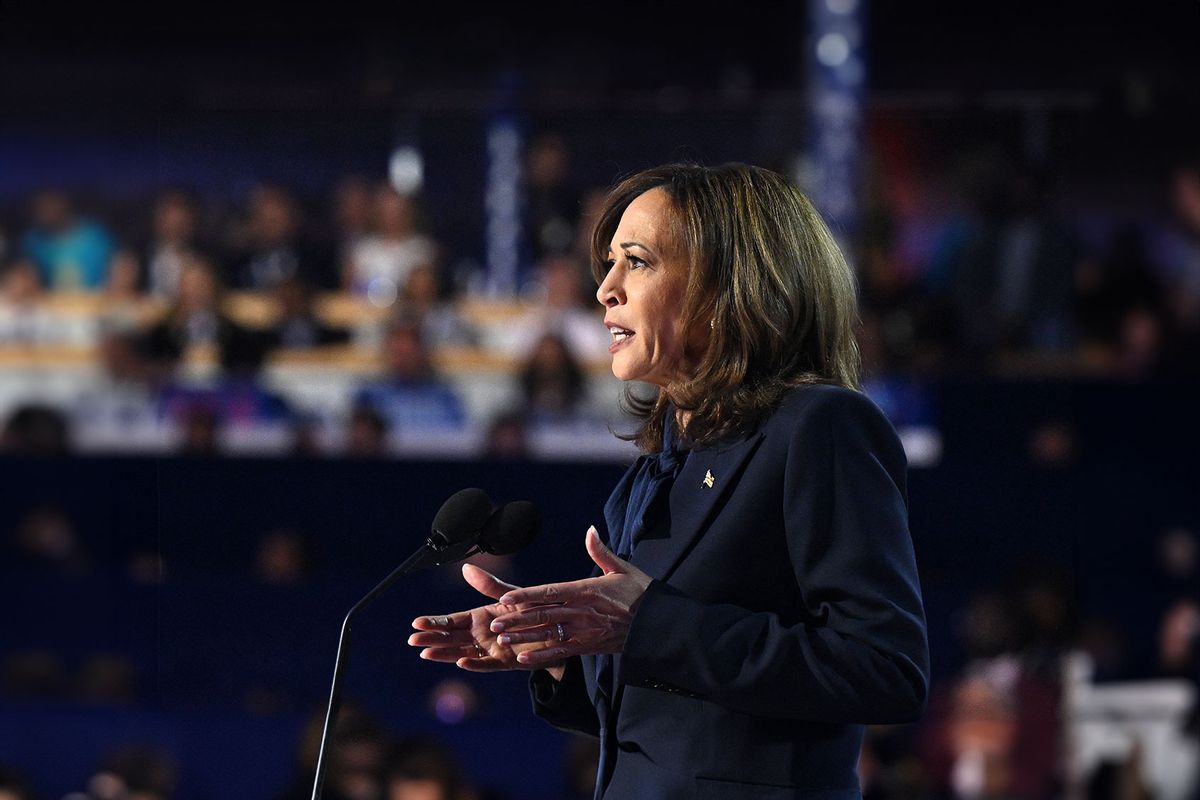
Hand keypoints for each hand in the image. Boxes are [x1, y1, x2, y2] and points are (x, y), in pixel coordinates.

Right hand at [407, 563, 561, 671]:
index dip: (434, 622)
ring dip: (445, 653)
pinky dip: (475, 664)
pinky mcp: (506, 662)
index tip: (417, 622)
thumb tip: (466, 568)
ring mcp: (491, 650)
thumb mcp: (510, 595)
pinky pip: (488, 664)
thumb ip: (489, 585)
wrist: (557, 629)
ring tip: (426, 653)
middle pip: (451, 638)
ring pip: (462, 652)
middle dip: (432, 639)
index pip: (451, 621)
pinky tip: (461, 662)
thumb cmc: (532, 610)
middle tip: (413, 639)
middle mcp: (481, 635)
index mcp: (479, 618)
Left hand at [487, 526, 652, 667]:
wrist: (659, 626)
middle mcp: (582, 612)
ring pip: (548, 634)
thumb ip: (600, 551)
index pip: (550, 592)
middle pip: (544, 615)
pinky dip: (542, 657)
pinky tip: (523, 660)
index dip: (527, 596)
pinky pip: (561, 652)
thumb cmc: (641, 594)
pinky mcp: (588, 646)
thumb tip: (590, 529)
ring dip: (524, 637)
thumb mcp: (622, 569)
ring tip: (501, 639)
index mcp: (586, 590)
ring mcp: (584, 631)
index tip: (506, 598)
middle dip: (518, 619)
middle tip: (494, 624)